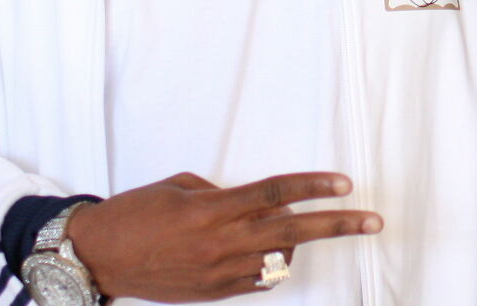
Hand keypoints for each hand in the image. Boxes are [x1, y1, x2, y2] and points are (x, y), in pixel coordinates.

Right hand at [67, 170, 381, 301]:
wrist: (102, 258)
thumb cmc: (137, 211)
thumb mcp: (180, 185)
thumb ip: (221, 191)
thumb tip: (255, 201)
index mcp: (213, 209)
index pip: (275, 192)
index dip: (313, 186)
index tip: (344, 183)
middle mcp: (222, 242)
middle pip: (292, 230)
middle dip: (337, 225)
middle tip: (374, 221)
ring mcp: (221, 273)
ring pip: (281, 258)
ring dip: (300, 242)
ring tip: (306, 226)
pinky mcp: (215, 294)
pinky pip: (260, 278)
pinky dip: (272, 262)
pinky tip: (270, 248)